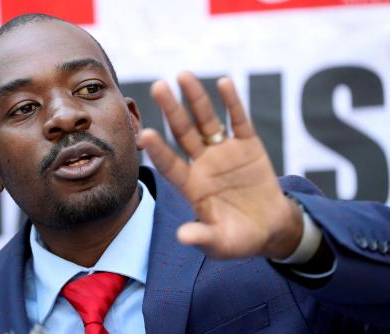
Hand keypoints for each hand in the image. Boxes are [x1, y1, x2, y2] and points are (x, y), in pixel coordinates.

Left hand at [139, 71, 302, 259]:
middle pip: (183, 133)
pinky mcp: (248, 145)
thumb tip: (183, 235)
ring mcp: (224, 152)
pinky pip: (238, 121)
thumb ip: (203, 237)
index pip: (170, 165)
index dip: (159, 150)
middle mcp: (202, 164)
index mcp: (191, 186)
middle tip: (158, 86)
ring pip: (207, 121)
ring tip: (184, 75)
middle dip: (171, 111)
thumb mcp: (222, 243)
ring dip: (196, 99)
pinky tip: (223, 84)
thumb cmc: (240, 238)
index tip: (145, 134)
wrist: (270, 228)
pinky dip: (232, 103)